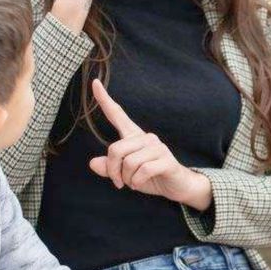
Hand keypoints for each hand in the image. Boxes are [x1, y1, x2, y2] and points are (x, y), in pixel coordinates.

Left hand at [87, 79, 212, 209]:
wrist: (177, 186)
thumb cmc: (150, 177)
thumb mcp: (126, 175)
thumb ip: (110, 168)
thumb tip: (93, 163)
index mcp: (134, 137)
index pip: (117, 114)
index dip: (104, 100)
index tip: (94, 82)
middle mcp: (146, 137)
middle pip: (115, 149)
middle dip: (113, 171)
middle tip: (118, 182)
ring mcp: (157, 147)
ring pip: (129, 162)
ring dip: (127, 179)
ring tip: (133, 183)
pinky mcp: (167, 160)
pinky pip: (143, 170)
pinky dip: (138, 182)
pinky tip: (141, 184)